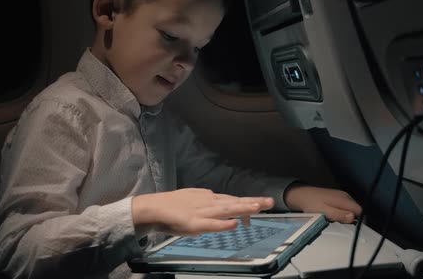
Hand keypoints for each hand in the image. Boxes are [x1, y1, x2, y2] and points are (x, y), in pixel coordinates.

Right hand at [132, 188, 273, 235]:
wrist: (152, 208)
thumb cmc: (173, 207)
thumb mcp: (194, 202)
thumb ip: (208, 203)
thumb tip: (220, 205)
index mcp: (209, 198)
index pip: (232, 200)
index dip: (247, 203)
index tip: (262, 204)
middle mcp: (208, 202)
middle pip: (234, 201)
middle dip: (252, 202)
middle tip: (270, 202)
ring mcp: (201, 211)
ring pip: (226, 209)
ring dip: (242, 208)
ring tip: (257, 208)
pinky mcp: (193, 223)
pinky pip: (211, 224)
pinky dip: (223, 224)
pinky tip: (234, 224)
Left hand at [284, 185, 361, 223]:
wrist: (301, 195)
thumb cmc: (311, 204)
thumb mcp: (324, 212)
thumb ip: (339, 215)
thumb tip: (353, 217)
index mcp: (343, 199)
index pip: (359, 211)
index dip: (357, 220)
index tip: (348, 226)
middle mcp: (345, 196)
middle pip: (355, 210)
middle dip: (349, 218)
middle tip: (337, 222)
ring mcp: (341, 195)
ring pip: (350, 209)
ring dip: (344, 216)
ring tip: (332, 218)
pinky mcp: (337, 197)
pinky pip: (344, 207)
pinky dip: (340, 212)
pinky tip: (331, 214)